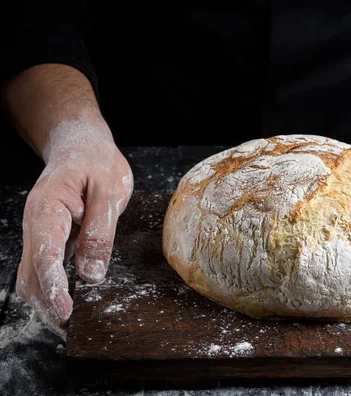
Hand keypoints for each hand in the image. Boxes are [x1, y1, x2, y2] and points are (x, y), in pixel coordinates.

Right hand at [16, 114, 132, 337]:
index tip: (67, 312)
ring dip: (46, 300)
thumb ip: (100, 231)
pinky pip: (42, 268)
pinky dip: (51, 288)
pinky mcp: (48, 238)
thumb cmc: (95, 161)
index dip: (54, 287)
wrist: (81, 144)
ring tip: (70, 322)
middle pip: (31, 273)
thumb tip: (91, 274)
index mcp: (47, 209)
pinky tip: (68, 302)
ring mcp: (39, 233)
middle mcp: (36, 224)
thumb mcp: (108, 191)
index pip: (45, 256)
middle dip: (47, 302)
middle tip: (72, 326)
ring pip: (31, 275)